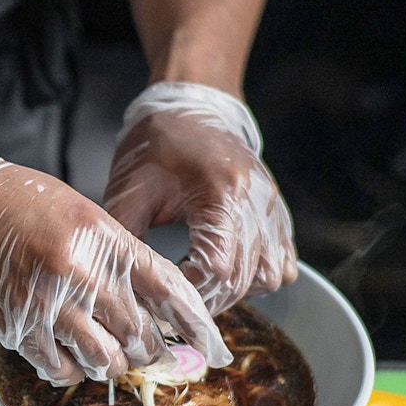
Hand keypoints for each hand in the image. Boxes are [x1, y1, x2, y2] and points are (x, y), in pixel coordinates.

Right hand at [0, 138, 231, 385]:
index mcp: (102, 235)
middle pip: (141, 333)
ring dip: (110, 364)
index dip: (196, 325)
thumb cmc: (11, 200)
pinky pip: (59, 368)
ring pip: (105, 359)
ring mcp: (45, 301)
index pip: (168, 289)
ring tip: (104, 355)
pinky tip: (64, 356)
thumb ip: (114, 253)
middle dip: (150, 351)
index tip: (212, 348)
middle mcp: (79, 270)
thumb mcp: (77, 211)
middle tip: (147, 352)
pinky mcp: (13, 326)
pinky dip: (69, 370)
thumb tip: (150, 303)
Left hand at [104, 82, 296, 314]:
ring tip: (202, 282)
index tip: (165, 291)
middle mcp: (256, 202)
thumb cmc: (155, 146)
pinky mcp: (278, 213)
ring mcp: (272, 208)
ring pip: (271, 276)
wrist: (191, 107)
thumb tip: (121, 285)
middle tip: (178, 298)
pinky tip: (226, 269)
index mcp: (220, 192)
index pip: (217, 268)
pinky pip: (284, 263)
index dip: (190, 290)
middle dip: (209, 299)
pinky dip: (258, 277)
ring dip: (236, 291)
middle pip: (245, 279)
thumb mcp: (128, 191)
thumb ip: (126, 239)